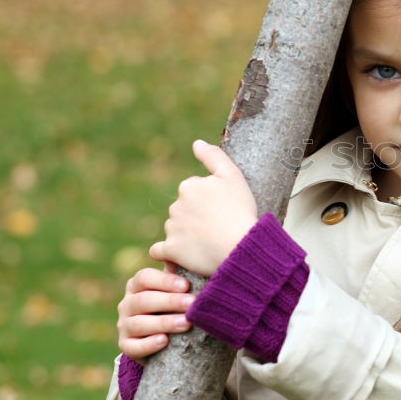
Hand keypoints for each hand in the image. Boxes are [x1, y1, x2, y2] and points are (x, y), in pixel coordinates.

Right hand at [117, 264, 193, 360]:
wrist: (166, 341)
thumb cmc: (175, 307)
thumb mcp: (176, 291)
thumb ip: (178, 277)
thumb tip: (187, 260)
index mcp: (137, 285)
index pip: (144, 278)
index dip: (165, 281)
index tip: (186, 285)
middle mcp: (127, 304)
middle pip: (144, 300)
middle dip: (170, 302)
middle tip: (192, 304)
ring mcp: (124, 326)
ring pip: (139, 323)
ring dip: (164, 323)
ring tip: (186, 323)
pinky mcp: (126, 346)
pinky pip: (133, 346)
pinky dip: (148, 344)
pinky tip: (164, 341)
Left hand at [148, 139, 258, 276]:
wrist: (241, 245)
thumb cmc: (240, 210)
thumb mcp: (234, 176)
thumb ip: (213, 156)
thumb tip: (196, 143)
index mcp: (188, 186)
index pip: (195, 192)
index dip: (211, 201)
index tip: (224, 210)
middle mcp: (175, 205)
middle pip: (184, 210)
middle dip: (196, 217)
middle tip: (218, 226)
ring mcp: (172, 228)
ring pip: (175, 228)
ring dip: (186, 234)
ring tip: (209, 243)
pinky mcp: (170, 250)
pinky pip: (160, 251)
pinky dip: (167, 253)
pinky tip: (179, 256)